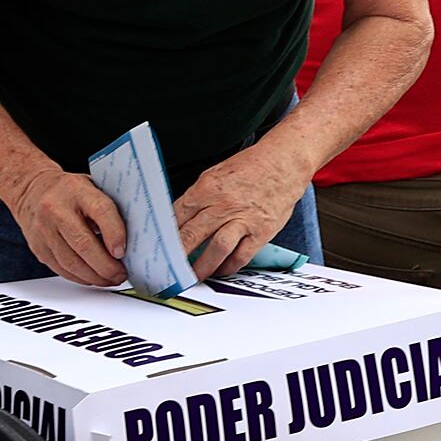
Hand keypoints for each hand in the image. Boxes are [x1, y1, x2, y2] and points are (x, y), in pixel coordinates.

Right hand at [6, 169, 127, 286]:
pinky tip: (92, 278)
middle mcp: (57, 210)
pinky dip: (79, 278)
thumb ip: (109, 206)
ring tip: (110, 279)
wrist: (31, 190)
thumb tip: (135, 235)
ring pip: (71, 262)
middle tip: (121, 274)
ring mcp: (44, 230)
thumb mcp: (91, 186)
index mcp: (77, 190)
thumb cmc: (69, 190)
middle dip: (106, 266)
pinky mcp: (38, 247)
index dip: (114, 233)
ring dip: (95, 276)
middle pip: (83, 244)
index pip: (100, 211)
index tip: (123, 252)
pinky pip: (60, 269)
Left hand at [173, 142, 307, 280]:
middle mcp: (223, 205)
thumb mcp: (216, 175)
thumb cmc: (250, 168)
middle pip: (191, 235)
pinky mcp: (261, 232)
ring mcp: (243, 220)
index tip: (157, 249)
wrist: (283, 163)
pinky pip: (241, 256)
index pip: (177, 216)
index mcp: (207, 188)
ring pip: (216, 249)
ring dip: (201, 267)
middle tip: (167, 270)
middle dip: (175, 256)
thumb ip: (198, 197)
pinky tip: (220, 270)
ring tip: (192, 277)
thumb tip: (178, 220)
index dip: (164, 236)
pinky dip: (228, 267)